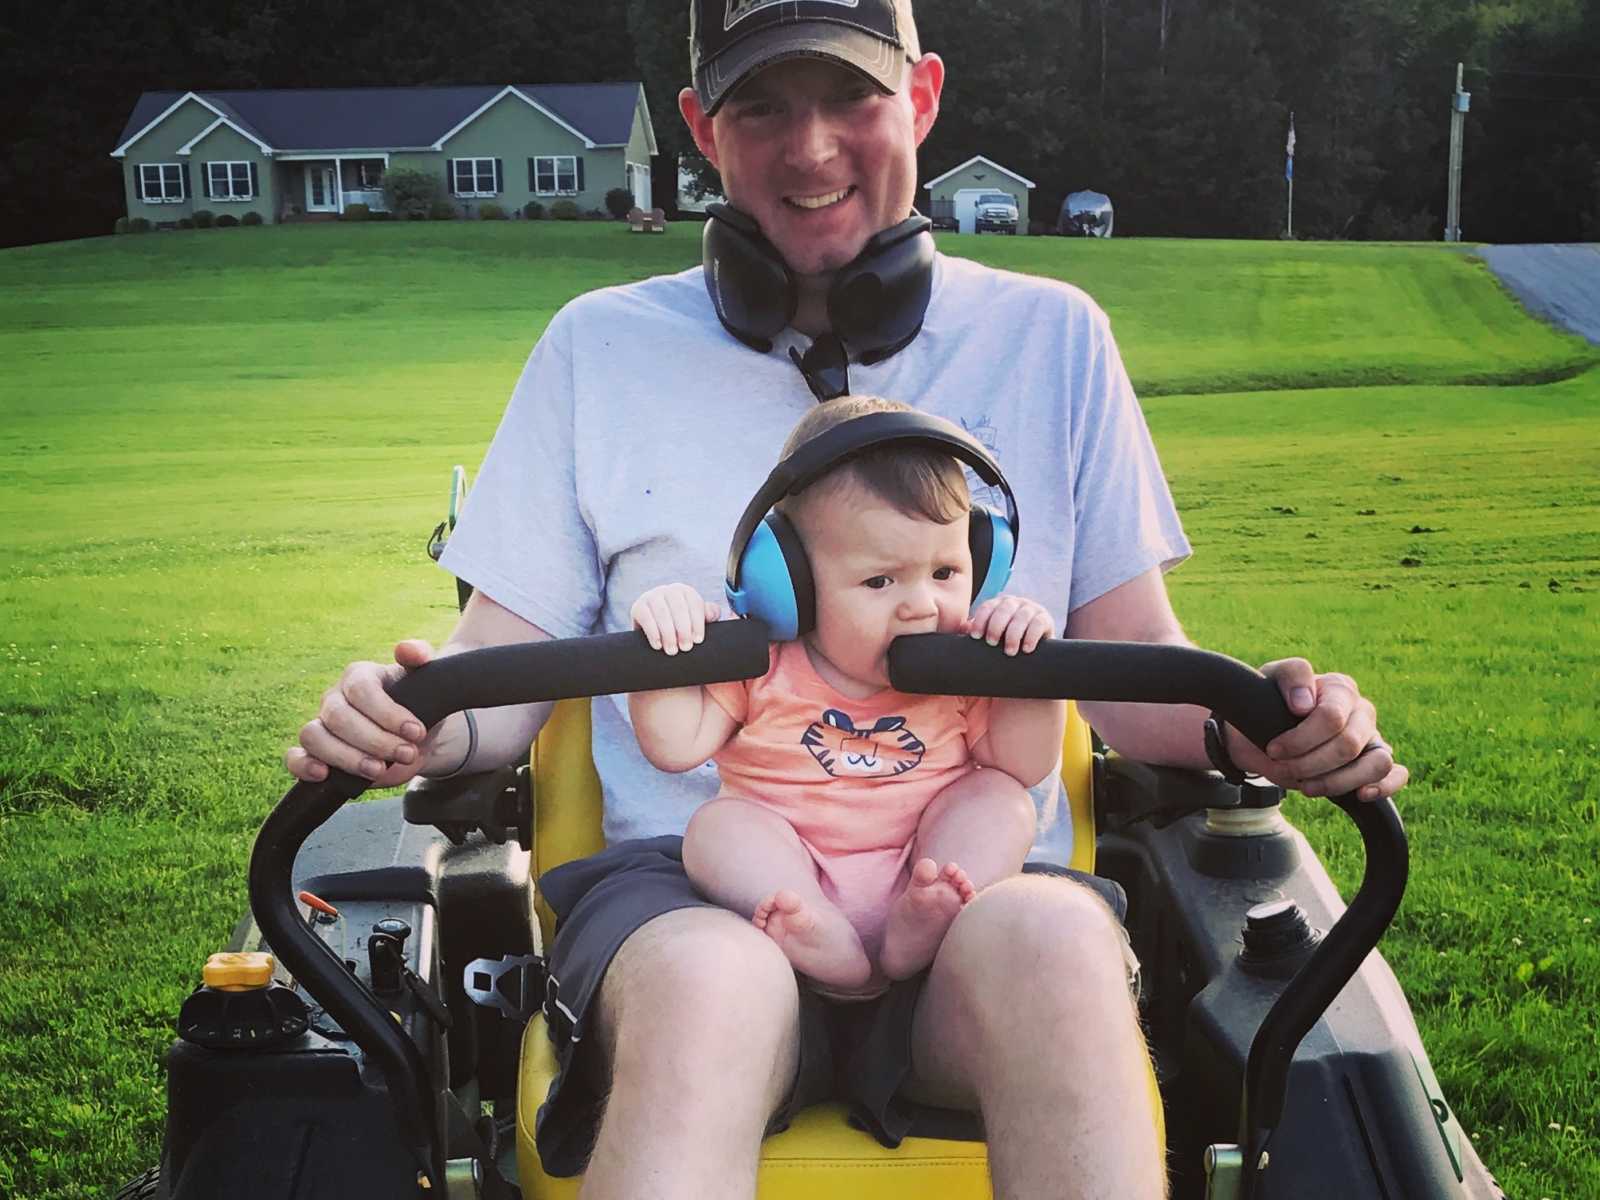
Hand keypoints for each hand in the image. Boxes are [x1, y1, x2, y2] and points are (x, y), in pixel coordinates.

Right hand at [285, 639, 436, 784]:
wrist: (413, 738)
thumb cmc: (417, 705)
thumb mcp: (425, 680)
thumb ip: (419, 657)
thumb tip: (407, 650)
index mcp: (358, 676)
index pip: (361, 689)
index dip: (387, 713)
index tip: (416, 732)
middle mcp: (335, 698)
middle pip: (338, 717)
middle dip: (375, 740)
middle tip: (407, 753)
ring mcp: (321, 725)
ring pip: (314, 737)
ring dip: (347, 757)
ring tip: (379, 769)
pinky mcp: (316, 754)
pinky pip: (295, 757)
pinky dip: (303, 766)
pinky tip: (324, 774)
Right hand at [631, 584, 720, 654]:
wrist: (654, 637)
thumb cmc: (681, 629)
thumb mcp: (696, 622)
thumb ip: (709, 615)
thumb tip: (716, 614)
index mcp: (686, 592)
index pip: (694, 604)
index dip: (697, 623)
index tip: (698, 640)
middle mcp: (669, 590)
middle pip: (679, 608)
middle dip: (683, 629)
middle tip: (686, 648)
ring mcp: (652, 596)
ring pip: (662, 613)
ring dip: (668, 633)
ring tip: (672, 651)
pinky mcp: (638, 607)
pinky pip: (646, 618)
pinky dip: (653, 632)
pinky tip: (658, 645)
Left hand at [961, 595, 1055, 654]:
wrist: (1031, 654)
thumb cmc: (1005, 646)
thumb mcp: (991, 639)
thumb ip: (978, 633)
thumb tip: (963, 629)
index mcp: (998, 605)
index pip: (987, 607)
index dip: (980, 620)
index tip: (975, 636)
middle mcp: (1015, 603)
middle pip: (1004, 609)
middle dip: (996, 626)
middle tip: (991, 643)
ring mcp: (1031, 609)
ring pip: (1021, 616)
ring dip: (1013, 634)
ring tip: (1009, 652)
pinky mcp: (1045, 619)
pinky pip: (1038, 623)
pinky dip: (1031, 636)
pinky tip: (1026, 649)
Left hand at [1224, 659, 1407, 801]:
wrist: (1264, 730)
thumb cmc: (1272, 702)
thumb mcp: (1272, 677)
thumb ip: (1292, 675)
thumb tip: (1305, 704)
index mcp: (1340, 688)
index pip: (1331, 718)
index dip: (1300, 739)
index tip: (1274, 749)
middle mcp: (1361, 711)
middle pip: (1349, 745)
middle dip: (1310, 764)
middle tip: (1285, 768)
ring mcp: (1372, 737)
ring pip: (1377, 763)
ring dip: (1337, 781)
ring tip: (1307, 786)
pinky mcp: (1376, 761)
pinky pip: (1396, 774)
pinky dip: (1383, 787)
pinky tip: (1360, 794)